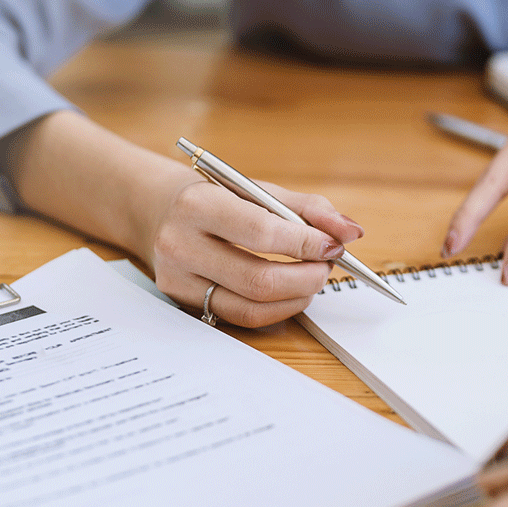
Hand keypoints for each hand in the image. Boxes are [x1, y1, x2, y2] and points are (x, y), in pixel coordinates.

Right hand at [144, 176, 365, 327]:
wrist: (157, 211)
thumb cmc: (216, 198)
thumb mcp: (257, 189)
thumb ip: (308, 208)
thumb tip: (350, 232)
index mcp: (198, 204)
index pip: (261, 233)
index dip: (305, 244)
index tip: (334, 245)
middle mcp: (180, 244)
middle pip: (258, 279)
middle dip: (306, 277)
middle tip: (327, 266)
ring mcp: (178, 279)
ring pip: (251, 306)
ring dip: (296, 297)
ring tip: (313, 278)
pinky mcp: (183, 302)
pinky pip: (240, 317)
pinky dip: (276, 309)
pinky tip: (290, 293)